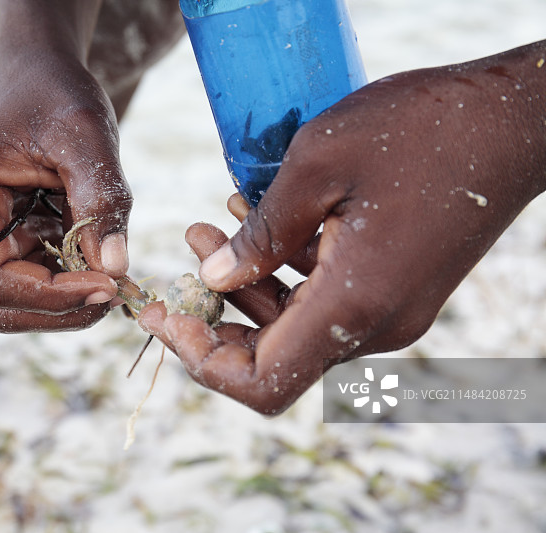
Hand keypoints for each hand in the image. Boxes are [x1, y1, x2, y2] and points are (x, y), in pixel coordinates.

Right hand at [0, 6, 132, 332]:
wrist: (38, 73)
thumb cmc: (55, 92)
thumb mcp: (86, 134)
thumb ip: (102, 198)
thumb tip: (116, 269)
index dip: (53, 297)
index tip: (109, 285)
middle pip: (2, 304)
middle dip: (63, 307)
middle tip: (118, 290)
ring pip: (18, 302)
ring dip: (69, 300)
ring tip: (114, 273)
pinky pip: (32, 282)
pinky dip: (70, 282)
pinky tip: (101, 259)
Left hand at [140, 42, 545, 413]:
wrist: (512, 120)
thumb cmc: (420, 130)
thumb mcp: (318, 168)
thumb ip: (261, 236)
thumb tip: (215, 281)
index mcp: (353, 306)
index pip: (262, 382)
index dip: (202, 360)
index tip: (165, 316)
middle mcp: (375, 326)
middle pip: (273, 357)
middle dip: (216, 313)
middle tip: (184, 254)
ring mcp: (389, 310)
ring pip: (295, 323)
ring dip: (245, 282)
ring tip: (206, 224)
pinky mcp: (395, 288)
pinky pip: (324, 298)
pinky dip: (283, 269)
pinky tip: (254, 216)